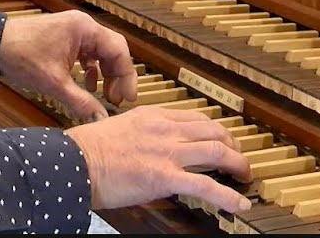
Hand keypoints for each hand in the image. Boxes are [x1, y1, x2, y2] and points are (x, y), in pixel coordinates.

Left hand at [0, 10, 137, 120]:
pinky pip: (87, 53)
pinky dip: (91, 69)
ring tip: (104, 95)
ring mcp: (74, 31)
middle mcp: (83, 26)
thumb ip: (80, 102)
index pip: (119, 50)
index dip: (127, 75)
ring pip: (101, 53)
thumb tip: (101, 119)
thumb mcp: (54, 84)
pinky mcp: (65, 38)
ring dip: (105, 74)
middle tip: (117, 100)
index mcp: (84, 30)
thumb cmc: (22, 57)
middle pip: (113, 50)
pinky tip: (86, 85)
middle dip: (117, 76)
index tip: (128, 98)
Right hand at [65, 106, 253, 211]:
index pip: (196, 118)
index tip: (222, 141)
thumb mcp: (120, 129)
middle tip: (238, 158)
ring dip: (238, 164)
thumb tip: (155, 149)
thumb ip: (143, 134)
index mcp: (153, 116)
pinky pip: (206, 186)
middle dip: (233, 145)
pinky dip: (228, 196)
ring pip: (217, 151)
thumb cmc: (88, 149)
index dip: (216, 131)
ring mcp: (166, 152)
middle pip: (213, 131)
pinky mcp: (164, 177)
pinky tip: (239, 203)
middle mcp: (164, 129)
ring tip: (244, 176)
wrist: (74, 162)